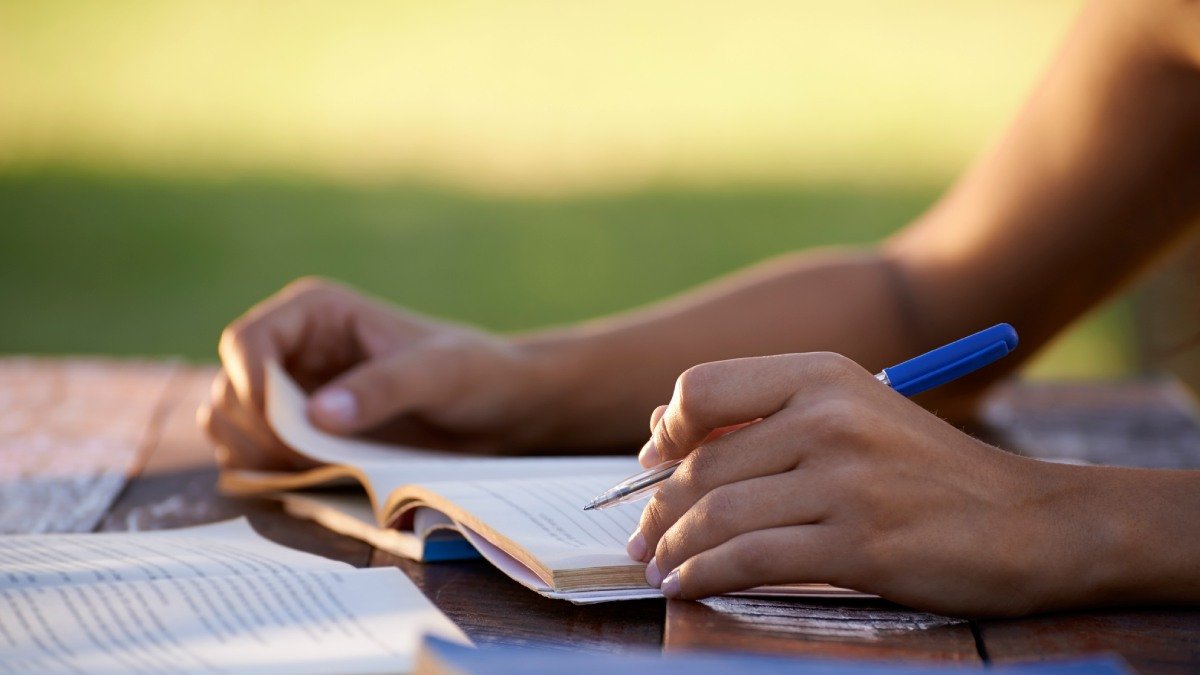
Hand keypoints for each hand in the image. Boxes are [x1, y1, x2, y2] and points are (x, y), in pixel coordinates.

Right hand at [198, 277, 551, 469]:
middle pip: (231, 391)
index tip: (284, 429)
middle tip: (305, 462)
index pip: (246, 342)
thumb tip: (318, 415)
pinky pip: (255, 456)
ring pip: (231, 426)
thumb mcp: (438, 374)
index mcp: (315, 313)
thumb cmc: (474, 373)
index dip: (249, 387)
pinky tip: (309, 481)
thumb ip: (382, 389)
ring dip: (255, 457)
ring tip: (311, 471)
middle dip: (255, 432)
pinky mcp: (301, 433)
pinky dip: (267, 474)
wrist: (498, 410)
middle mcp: (292, 349)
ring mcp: (292, 393)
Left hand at [628, 352, 1104, 616]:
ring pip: (719, 514)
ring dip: (674, 548)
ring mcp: (845, 480)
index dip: (667, 431)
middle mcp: (829, 416)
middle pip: (704, 464)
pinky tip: (686, 587)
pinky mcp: (859, 543)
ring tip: (658, 566)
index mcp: (821, 375)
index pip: (703, 389)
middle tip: (642, 536)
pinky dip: (705, 576)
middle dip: (659, 509)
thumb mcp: (853, 413)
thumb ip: (765, 416)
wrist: (1029, 521)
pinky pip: (750, 560)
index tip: (653, 465)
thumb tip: (660, 434)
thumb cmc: (926, 471)